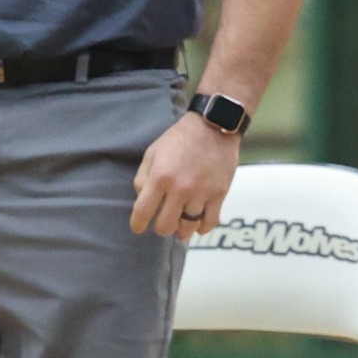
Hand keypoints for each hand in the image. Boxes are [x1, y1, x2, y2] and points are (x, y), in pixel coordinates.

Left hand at [130, 111, 239, 240]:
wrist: (212, 127)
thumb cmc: (179, 138)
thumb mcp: (153, 152)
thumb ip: (143, 177)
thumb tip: (142, 199)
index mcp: (160, 177)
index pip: (143, 211)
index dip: (138, 224)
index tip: (138, 228)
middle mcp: (179, 189)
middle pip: (166, 226)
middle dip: (161, 228)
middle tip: (162, 223)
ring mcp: (201, 194)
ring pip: (188, 228)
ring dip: (181, 230)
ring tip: (180, 227)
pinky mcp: (219, 195)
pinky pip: (210, 223)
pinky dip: (202, 228)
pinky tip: (197, 225)